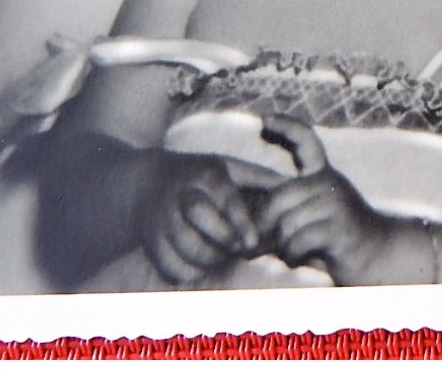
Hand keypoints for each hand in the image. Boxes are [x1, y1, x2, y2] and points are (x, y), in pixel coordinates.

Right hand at [138, 152, 270, 284]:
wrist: (146, 184)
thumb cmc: (202, 177)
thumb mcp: (229, 168)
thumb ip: (260, 179)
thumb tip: (295, 189)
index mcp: (206, 174)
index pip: (225, 198)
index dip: (241, 222)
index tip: (253, 243)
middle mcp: (180, 194)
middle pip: (200, 218)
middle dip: (223, 239)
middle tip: (239, 249)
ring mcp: (161, 219)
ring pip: (185, 246)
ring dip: (209, 259)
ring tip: (223, 257)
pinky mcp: (150, 242)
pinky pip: (170, 266)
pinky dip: (190, 272)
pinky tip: (203, 266)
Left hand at [253, 114, 395, 284]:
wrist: (379, 253)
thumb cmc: (339, 237)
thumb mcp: (315, 213)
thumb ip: (290, 206)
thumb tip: (251, 213)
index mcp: (324, 175)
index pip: (306, 140)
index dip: (285, 126)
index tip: (265, 119)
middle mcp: (330, 183)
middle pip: (279, 196)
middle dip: (266, 223)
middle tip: (267, 243)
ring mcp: (337, 203)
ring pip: (287, 222)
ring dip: (282, 245)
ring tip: (290, 253)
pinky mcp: (341, 227)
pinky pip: (299, 240)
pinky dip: (293, 254)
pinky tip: (300, 258)